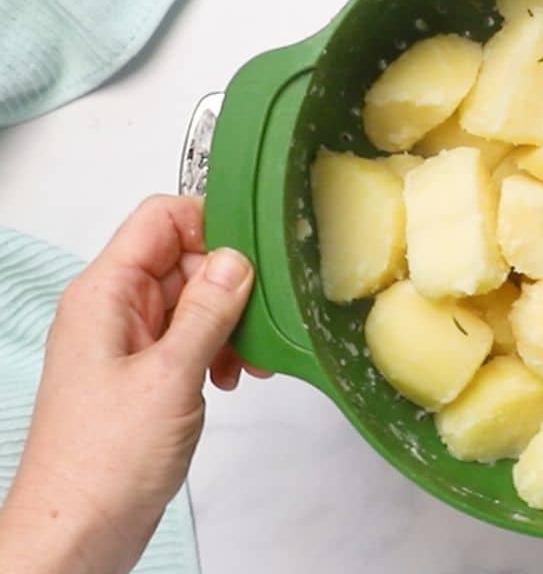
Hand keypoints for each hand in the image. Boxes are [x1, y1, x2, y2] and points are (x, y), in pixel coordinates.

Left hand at [0, 196, 266, 573]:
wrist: (78, 529)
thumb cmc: (104, 459)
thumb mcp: (171, 375)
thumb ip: (207, 311)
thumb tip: (236, 258)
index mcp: (105, 294)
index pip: (160, 219)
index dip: (209, 225)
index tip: (254, 253)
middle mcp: (113, 309)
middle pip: (183, 259)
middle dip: (229, 283)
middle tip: (259, 319)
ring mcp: (129, 341)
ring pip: (193, 300)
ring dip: (229, 322)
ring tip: (248, 361)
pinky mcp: (144, 371)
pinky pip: (190, 336)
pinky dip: (219, 349)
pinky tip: (233, 378)